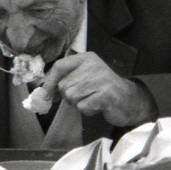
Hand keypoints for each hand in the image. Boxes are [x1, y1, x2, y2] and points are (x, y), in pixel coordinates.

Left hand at [39, 53, 157, 127]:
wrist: (130, 101)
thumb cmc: (102, 91)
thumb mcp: (84, 79)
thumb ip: (65, 81)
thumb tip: (41, 92)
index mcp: (87, 58)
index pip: (60, 66)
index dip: (48, 82)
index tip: (43, 95)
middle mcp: (93, 65)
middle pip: (64, 86)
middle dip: (69, 97)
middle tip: (85, 96)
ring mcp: (100, 79)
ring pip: (71, 97)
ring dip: (79, 103)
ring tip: (93, 99)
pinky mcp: (105, 94)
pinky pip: (82, 106)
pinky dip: (88, 110)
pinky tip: (99, 106)